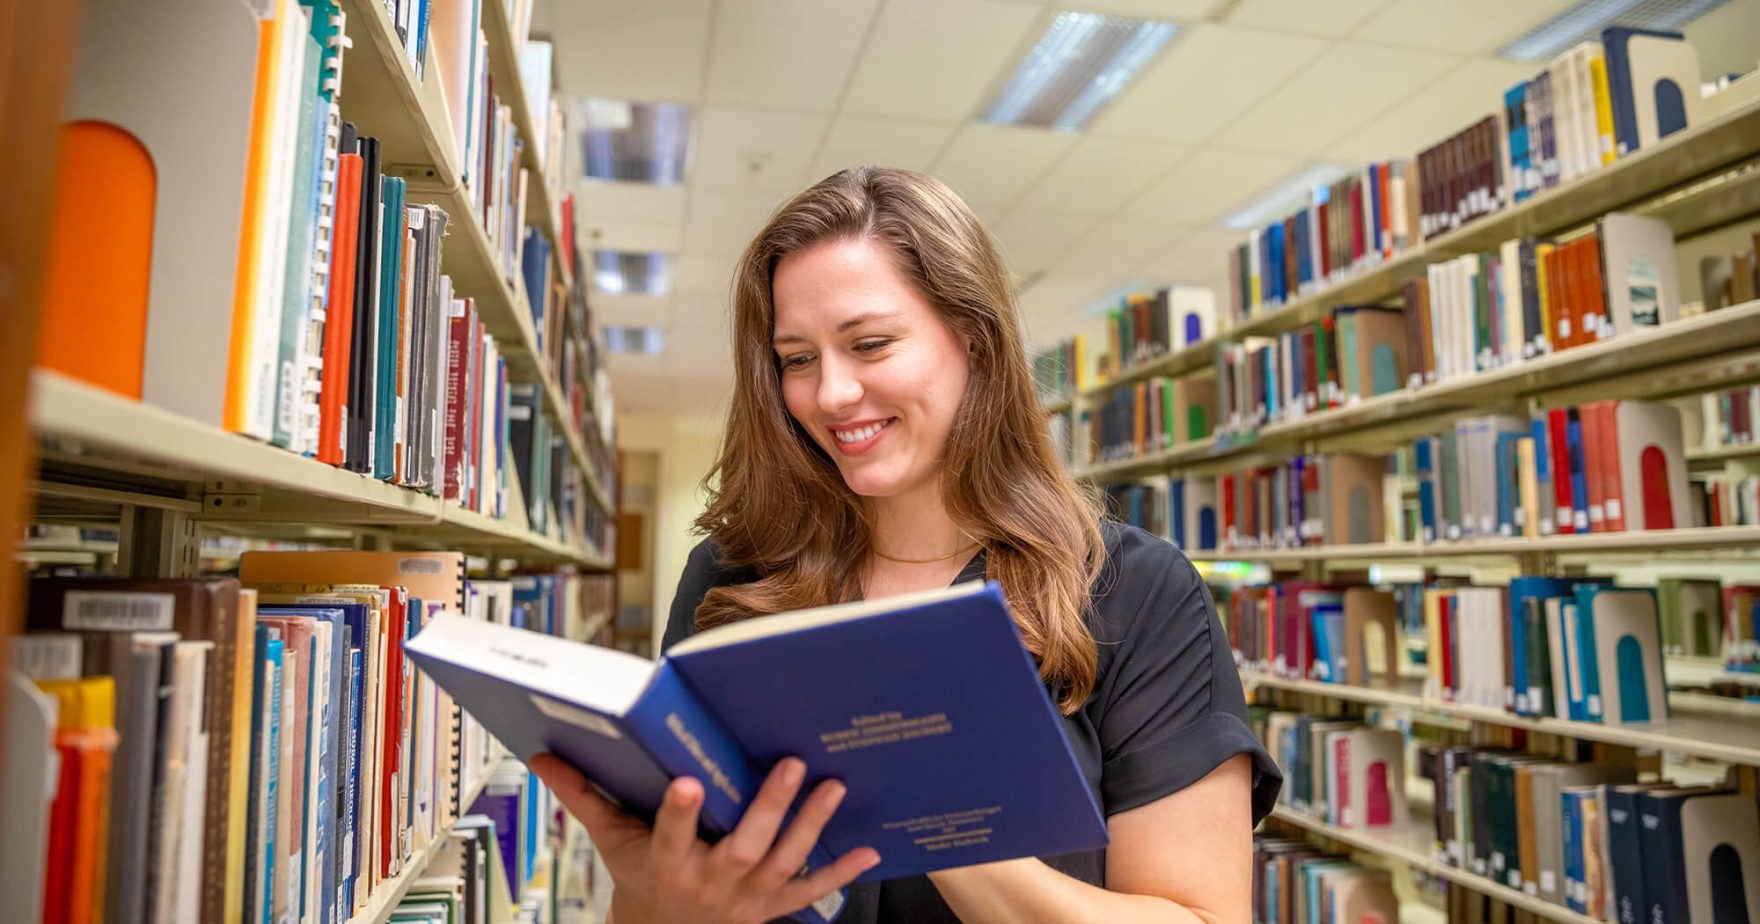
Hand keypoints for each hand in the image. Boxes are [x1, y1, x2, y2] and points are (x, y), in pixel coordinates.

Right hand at [530, 753, 879, 923]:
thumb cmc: (640, 877)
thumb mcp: (611, 841)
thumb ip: (583, 796)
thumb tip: (542, 756)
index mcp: (666, 862)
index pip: (670, 835)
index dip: (679, 813)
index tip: (687, 781)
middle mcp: (710, 882)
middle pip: (743, 846)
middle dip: (768, 807)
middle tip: (791, 764)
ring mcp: (747, 898)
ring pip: (784, 863)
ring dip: (811, 827)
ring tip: (833, 785)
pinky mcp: (773, 908)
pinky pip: (811, 893)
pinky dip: (840, 874)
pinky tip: (870, 848)